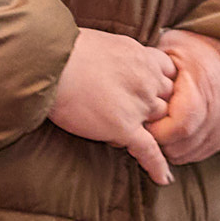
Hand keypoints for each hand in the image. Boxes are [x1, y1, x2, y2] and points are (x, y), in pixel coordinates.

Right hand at [51, 28, 179, 182]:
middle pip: (165, 100)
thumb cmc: (64, 50)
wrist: (51, 65)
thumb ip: (116, 55)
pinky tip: (163, 179)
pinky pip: (149, 150)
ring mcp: (138, 105)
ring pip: (157, 124)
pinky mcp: (124, 128)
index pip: (168, 73)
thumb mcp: (101, 41)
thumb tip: (108, 60)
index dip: (159, 83)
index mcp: (142, 55)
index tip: (149, 89)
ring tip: (125, 134)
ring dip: (147, 130)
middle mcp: (147, 79)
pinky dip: (157, 166)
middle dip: (152, 108)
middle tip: (128, 112)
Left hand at [145, 28, 219, 169]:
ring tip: (156, 128)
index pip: (177, 127)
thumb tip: (126, 74)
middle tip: (142, 126)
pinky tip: (170, 134)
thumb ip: (152, 61)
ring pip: (185, 154)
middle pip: (179, 145)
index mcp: (202, 89)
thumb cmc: (201, 52)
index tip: (141, 117)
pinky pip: (195, 156)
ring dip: (166, 147)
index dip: (154, 128)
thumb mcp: (175, 45)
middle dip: (156, 140)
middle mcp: (216, 114)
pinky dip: (179, 150)